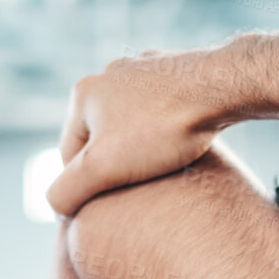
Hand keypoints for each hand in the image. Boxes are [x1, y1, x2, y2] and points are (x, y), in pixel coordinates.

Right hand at [47, 47, 240, 217]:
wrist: (224, 87)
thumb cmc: (163, 128)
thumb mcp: (103, 168)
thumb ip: (66, 190)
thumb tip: (54, 206)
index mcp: (82, 94)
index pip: (68, 159)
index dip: (86, 190)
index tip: (111, 208)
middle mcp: (108, 75)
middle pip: (101, 142)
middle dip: (115, 169)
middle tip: (139, 193)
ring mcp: (144, 70)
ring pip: (132, 127)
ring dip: (140, 153)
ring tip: (162, 173)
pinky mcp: (177, 73)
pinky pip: (161, 113)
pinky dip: (166, 133)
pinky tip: (183, 148)